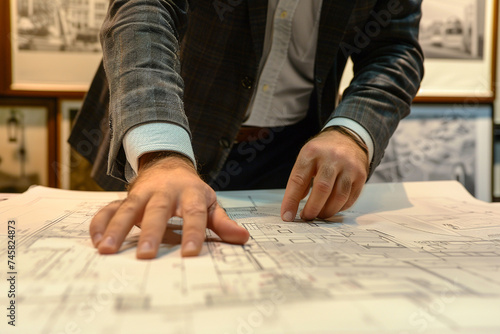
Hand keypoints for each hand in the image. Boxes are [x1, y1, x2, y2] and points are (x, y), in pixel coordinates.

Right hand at [89, 152, 249, 258]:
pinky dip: (100, 222)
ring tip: (106, 250)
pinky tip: (95, 240)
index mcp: (190, 193)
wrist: (168, 165)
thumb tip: (243, 238)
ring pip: (128, 208)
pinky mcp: (125, 197)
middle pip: (157, 210)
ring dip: (117, 228)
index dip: (193, 233)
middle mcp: (165, 192)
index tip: (190, 254)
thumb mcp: (209, 203)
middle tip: (145, 256)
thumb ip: (222, 222)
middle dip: (151, 232)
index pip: (193, 214)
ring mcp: (142, 193)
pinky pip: (109, 208)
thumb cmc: (191, 191)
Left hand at [281, 127, 368, 220]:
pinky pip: (350, 198)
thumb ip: (300, 180)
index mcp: (312, 152)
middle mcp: (332, 157)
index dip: (291, 200)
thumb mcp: (306, 157)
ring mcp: (349, 165)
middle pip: (322, 189)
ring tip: (319, 215)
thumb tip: (293, 207)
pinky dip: (339, 207)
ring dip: (327, 211)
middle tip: (306, 217)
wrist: (348, 138)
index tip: (287, 216)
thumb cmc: (322, 152)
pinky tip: (332, 208)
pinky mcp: (361, 175)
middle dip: (312, 208)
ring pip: (339, 196)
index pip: (299, 179)